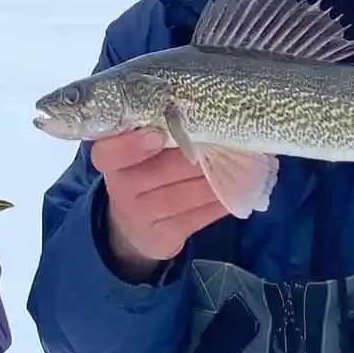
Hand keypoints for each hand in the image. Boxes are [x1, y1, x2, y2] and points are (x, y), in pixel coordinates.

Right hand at [90, 127, 228, 281]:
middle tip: (226, 137)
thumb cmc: (142, 171)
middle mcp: (121, 189)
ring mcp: (140, 216)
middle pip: (161, 171)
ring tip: (243, 163)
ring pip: (184, 195)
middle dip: (198, 154)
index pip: (110, 153)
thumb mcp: (138, 151)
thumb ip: (160, 132)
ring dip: (217, 179)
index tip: (158, 135)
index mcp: (110, 160)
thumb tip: (205, 116)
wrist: (133, 224)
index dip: (132, 145)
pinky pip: (197, 217)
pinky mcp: (162, 236)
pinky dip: (220, 202)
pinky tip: (237, 189)